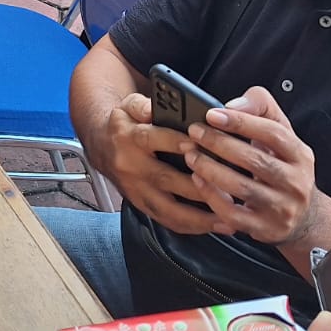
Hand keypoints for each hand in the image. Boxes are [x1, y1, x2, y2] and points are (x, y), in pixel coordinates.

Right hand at [99, 93, 230, 235]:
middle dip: (198, 187)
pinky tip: (211, 226)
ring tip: (226, 219)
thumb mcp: (129, 105)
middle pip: (165, 179)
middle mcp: (130, 165)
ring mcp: (135, 189)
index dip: (178, 143)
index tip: (203, 148)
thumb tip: (153, 108)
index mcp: (129, 136)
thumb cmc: (125, 124)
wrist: (101, 146)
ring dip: (198, 217)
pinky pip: (164, 220)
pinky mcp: (140, 204)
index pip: (154, 138)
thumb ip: (143, 104)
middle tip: (229, 191)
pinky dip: (189, 226)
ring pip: (167, 208)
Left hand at [184, 86, 320, 245]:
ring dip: (210, 169)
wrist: (303, 216)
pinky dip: (212, 196)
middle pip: (255, 160)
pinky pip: (233, 213)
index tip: (212, 114)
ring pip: (242, 188)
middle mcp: (296, 183)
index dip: (241, 122)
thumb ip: (261, 108)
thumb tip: (233, 106)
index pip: (273, 134)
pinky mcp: (266, 228)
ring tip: (191, 155)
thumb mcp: (281, 133)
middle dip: (219, 144)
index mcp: (300, 155)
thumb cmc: (282, 166)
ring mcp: (282, 208)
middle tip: (194, 132)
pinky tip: (198, 180)